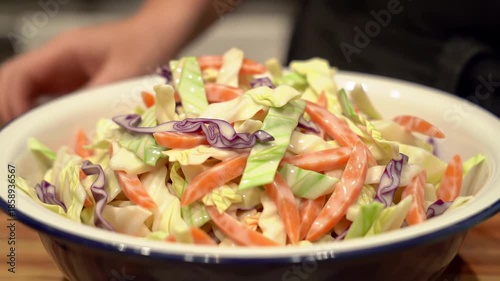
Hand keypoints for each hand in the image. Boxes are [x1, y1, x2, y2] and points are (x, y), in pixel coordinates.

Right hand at [0, 15, 174, 123]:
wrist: (161, 32)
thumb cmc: (146, 44)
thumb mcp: (123, 73)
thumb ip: (97, 96)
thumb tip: (75, 125)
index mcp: (63, 51)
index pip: (21, 74)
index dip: (13, 100)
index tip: (21, 126)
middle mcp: (57, 59)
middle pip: (16, 81)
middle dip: (9, 108)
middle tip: (16, 138)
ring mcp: (64, 70)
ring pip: (28, 90)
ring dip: (22, 112)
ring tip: (25, 139)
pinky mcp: (75, 81)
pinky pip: (48, 97)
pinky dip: (41, 114)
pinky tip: (46, 133)